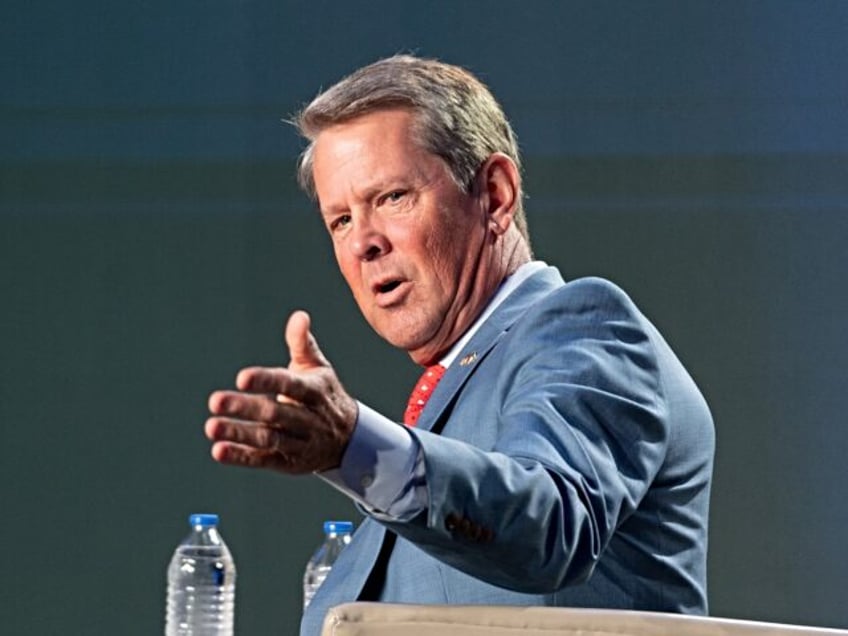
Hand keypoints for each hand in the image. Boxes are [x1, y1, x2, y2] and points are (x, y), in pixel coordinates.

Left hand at [205, 310, 357, 473]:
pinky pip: (265, 460)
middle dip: (245, 407)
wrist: (351, 440)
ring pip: (268, 438)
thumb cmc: (325, 395)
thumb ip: (303, 343)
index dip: (266, 381)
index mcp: (314, 391)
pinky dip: (242, 457)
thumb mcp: (319, 368)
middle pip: (275, 413)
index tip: (241, 378)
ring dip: (239, 433)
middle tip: (215, 400)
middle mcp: (309, 418)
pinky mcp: (290, 463)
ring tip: (211, 426)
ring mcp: (300, 443)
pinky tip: (219, 450)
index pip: (289, 384)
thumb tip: (299, 315)